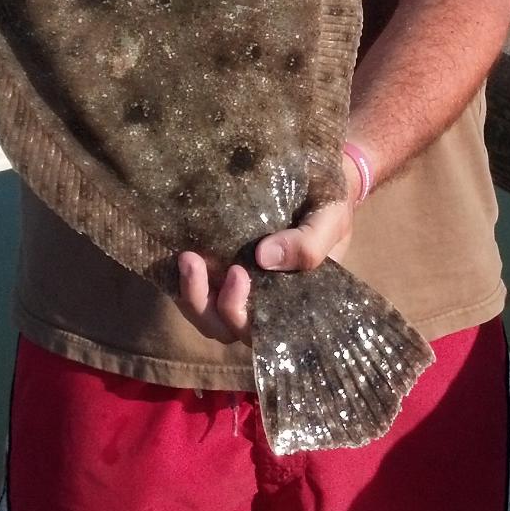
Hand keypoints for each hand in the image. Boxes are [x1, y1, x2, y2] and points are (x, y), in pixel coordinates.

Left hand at [176, 156, 360, 346]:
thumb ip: (309, 244)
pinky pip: (193, 289)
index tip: (238, 274)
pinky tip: (179, 252)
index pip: (263, 332)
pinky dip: (182, 280)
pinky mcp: (217, 267)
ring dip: (191, 293)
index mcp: (291, 302)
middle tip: (197, 263)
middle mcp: (261, 301)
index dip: (243, 316)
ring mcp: (236, 286)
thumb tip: (264, 258)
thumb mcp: (330, 221)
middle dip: (206, 304)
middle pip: (225, 328)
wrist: (318, 177)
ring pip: (205, 314)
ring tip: (187, 257)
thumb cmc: (329, 206)